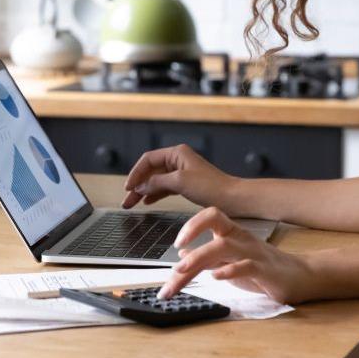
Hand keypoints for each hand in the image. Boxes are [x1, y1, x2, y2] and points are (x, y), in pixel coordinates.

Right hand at [121, 144, 237, 210]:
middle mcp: (178, 160)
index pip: (148, 159)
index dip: (136, 173)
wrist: (232, 198)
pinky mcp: (186, 184)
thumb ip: (157, 182)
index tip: (128, 187)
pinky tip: (147, 202)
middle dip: (137, 185)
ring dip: (144, 191)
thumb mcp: (180, 182)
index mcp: (177, 153)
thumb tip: (141, 186)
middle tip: (126, 200)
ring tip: (132, 204)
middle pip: (150, 171)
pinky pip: (165, 187)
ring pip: (156, 180)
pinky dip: (155, 194)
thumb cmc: (211, 187)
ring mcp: (182, 172)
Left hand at [157, 207, 316, 304]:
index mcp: (232, 233)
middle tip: (172, 264)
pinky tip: (216, 276)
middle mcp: (241, 239)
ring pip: (224, 246)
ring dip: (200, 256)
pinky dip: (230, 270)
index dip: (192, 224)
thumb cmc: (264, 268)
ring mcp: (253, 253)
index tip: (176, 242)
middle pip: (214, 226)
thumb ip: (207, 257)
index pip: (211, 215)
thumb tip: (181, 253)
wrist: (301, 275)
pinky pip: (246, 266)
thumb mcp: (230, 261)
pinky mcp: (265, 271)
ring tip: (182, 269)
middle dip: (189, 239)